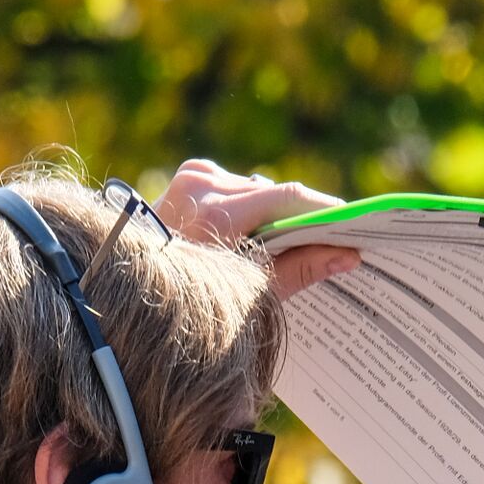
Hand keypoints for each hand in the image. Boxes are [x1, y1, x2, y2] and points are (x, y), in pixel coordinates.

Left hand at [152, 157, 359, 298]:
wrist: (128, 298)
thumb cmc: (188, 306)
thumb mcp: (249, 296)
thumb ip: (299, 270)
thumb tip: (348, 256)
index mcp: (214, 213)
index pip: (288, 196)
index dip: (327, 209)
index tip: (356, 224)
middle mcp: (201, 184)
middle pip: (274, 192)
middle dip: (304, 217)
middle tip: (334, 241)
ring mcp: (192, 177)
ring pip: (257, 189)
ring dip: (275, 214)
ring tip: (290, 247)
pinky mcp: (188, 178)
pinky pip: (236, 188)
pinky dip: (251, 209)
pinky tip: (254, 237)